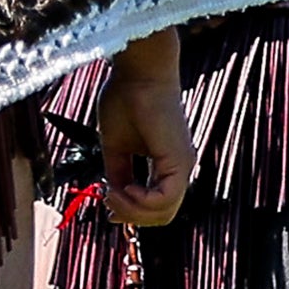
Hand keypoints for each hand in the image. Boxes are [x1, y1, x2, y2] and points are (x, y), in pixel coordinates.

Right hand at [93, 37, 191, 230]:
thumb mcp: (116, 146)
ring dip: (132, 211)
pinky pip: (165, 199)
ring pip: (164, 213)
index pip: (155, 205)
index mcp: (166, 165)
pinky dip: (141, 201)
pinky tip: (125, 187)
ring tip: (112, 193)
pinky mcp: (179, 159)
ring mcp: (182, 165)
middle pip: (161, 216)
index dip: (130, 212)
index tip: (106, 202)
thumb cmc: (126, 98)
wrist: (138, 72)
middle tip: (107, 200)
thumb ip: (118, 172)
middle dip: (130, 216)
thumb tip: (112, 196)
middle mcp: (178, 168)